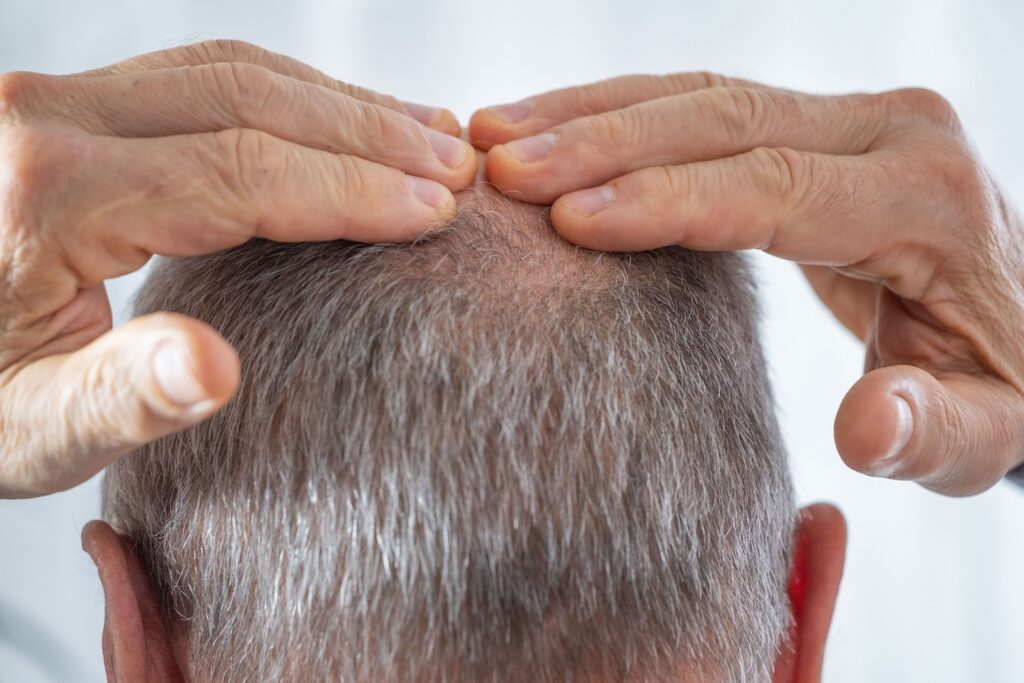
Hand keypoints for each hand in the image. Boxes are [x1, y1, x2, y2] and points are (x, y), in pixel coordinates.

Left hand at [0, 39, 475, 496]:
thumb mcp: (27, 429)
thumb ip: (119, 397)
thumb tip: (215, 370)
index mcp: (44, 196)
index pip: (237, 171)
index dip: (351, 190)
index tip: (435, 210)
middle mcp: (46, 120)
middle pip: (246, 98)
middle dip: (369, 133)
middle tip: (457, 165)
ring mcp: (57, 102)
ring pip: (231, 70)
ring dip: (341, 104)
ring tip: (428, 133)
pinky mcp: (71, 107)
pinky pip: (201, 77)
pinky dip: (291, 98)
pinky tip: (344, 123)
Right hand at [472, 74, 1023, 495]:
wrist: (1021, 318)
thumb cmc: (997, 385)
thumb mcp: (985, 431)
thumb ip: (934, 433)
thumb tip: (868, 426)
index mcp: (925, 198)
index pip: (772, 187)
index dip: (664, 203)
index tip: (567, 218)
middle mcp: (890, 132)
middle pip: (724, 120)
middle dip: (603, 142)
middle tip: (503, 168)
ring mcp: (849, 118)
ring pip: (702, 95)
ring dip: (593, 113)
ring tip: (497, 134)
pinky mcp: (812, 126)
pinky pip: (703, 106)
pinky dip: (620, 115)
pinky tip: (552, 129)